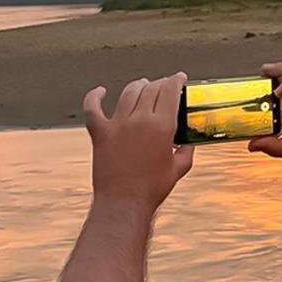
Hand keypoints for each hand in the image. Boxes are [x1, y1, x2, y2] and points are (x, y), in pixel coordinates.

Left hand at [83, 74, 193, 211]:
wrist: (124, 203)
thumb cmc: (153, 188)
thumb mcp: (179, 168)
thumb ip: (186, 150)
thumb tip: (189, 142)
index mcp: (162, 126)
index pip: (170, 90)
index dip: (176, 80)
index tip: (179, 78)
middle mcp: (139, 120)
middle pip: (150, 88)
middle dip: (160, 83)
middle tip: (164, 85)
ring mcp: (117, 125)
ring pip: (128, 92)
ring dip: (138, 85)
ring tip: (142, 85)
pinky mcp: (100, 133)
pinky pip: (93, 108)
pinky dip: (95, 97)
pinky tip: (100, 91)